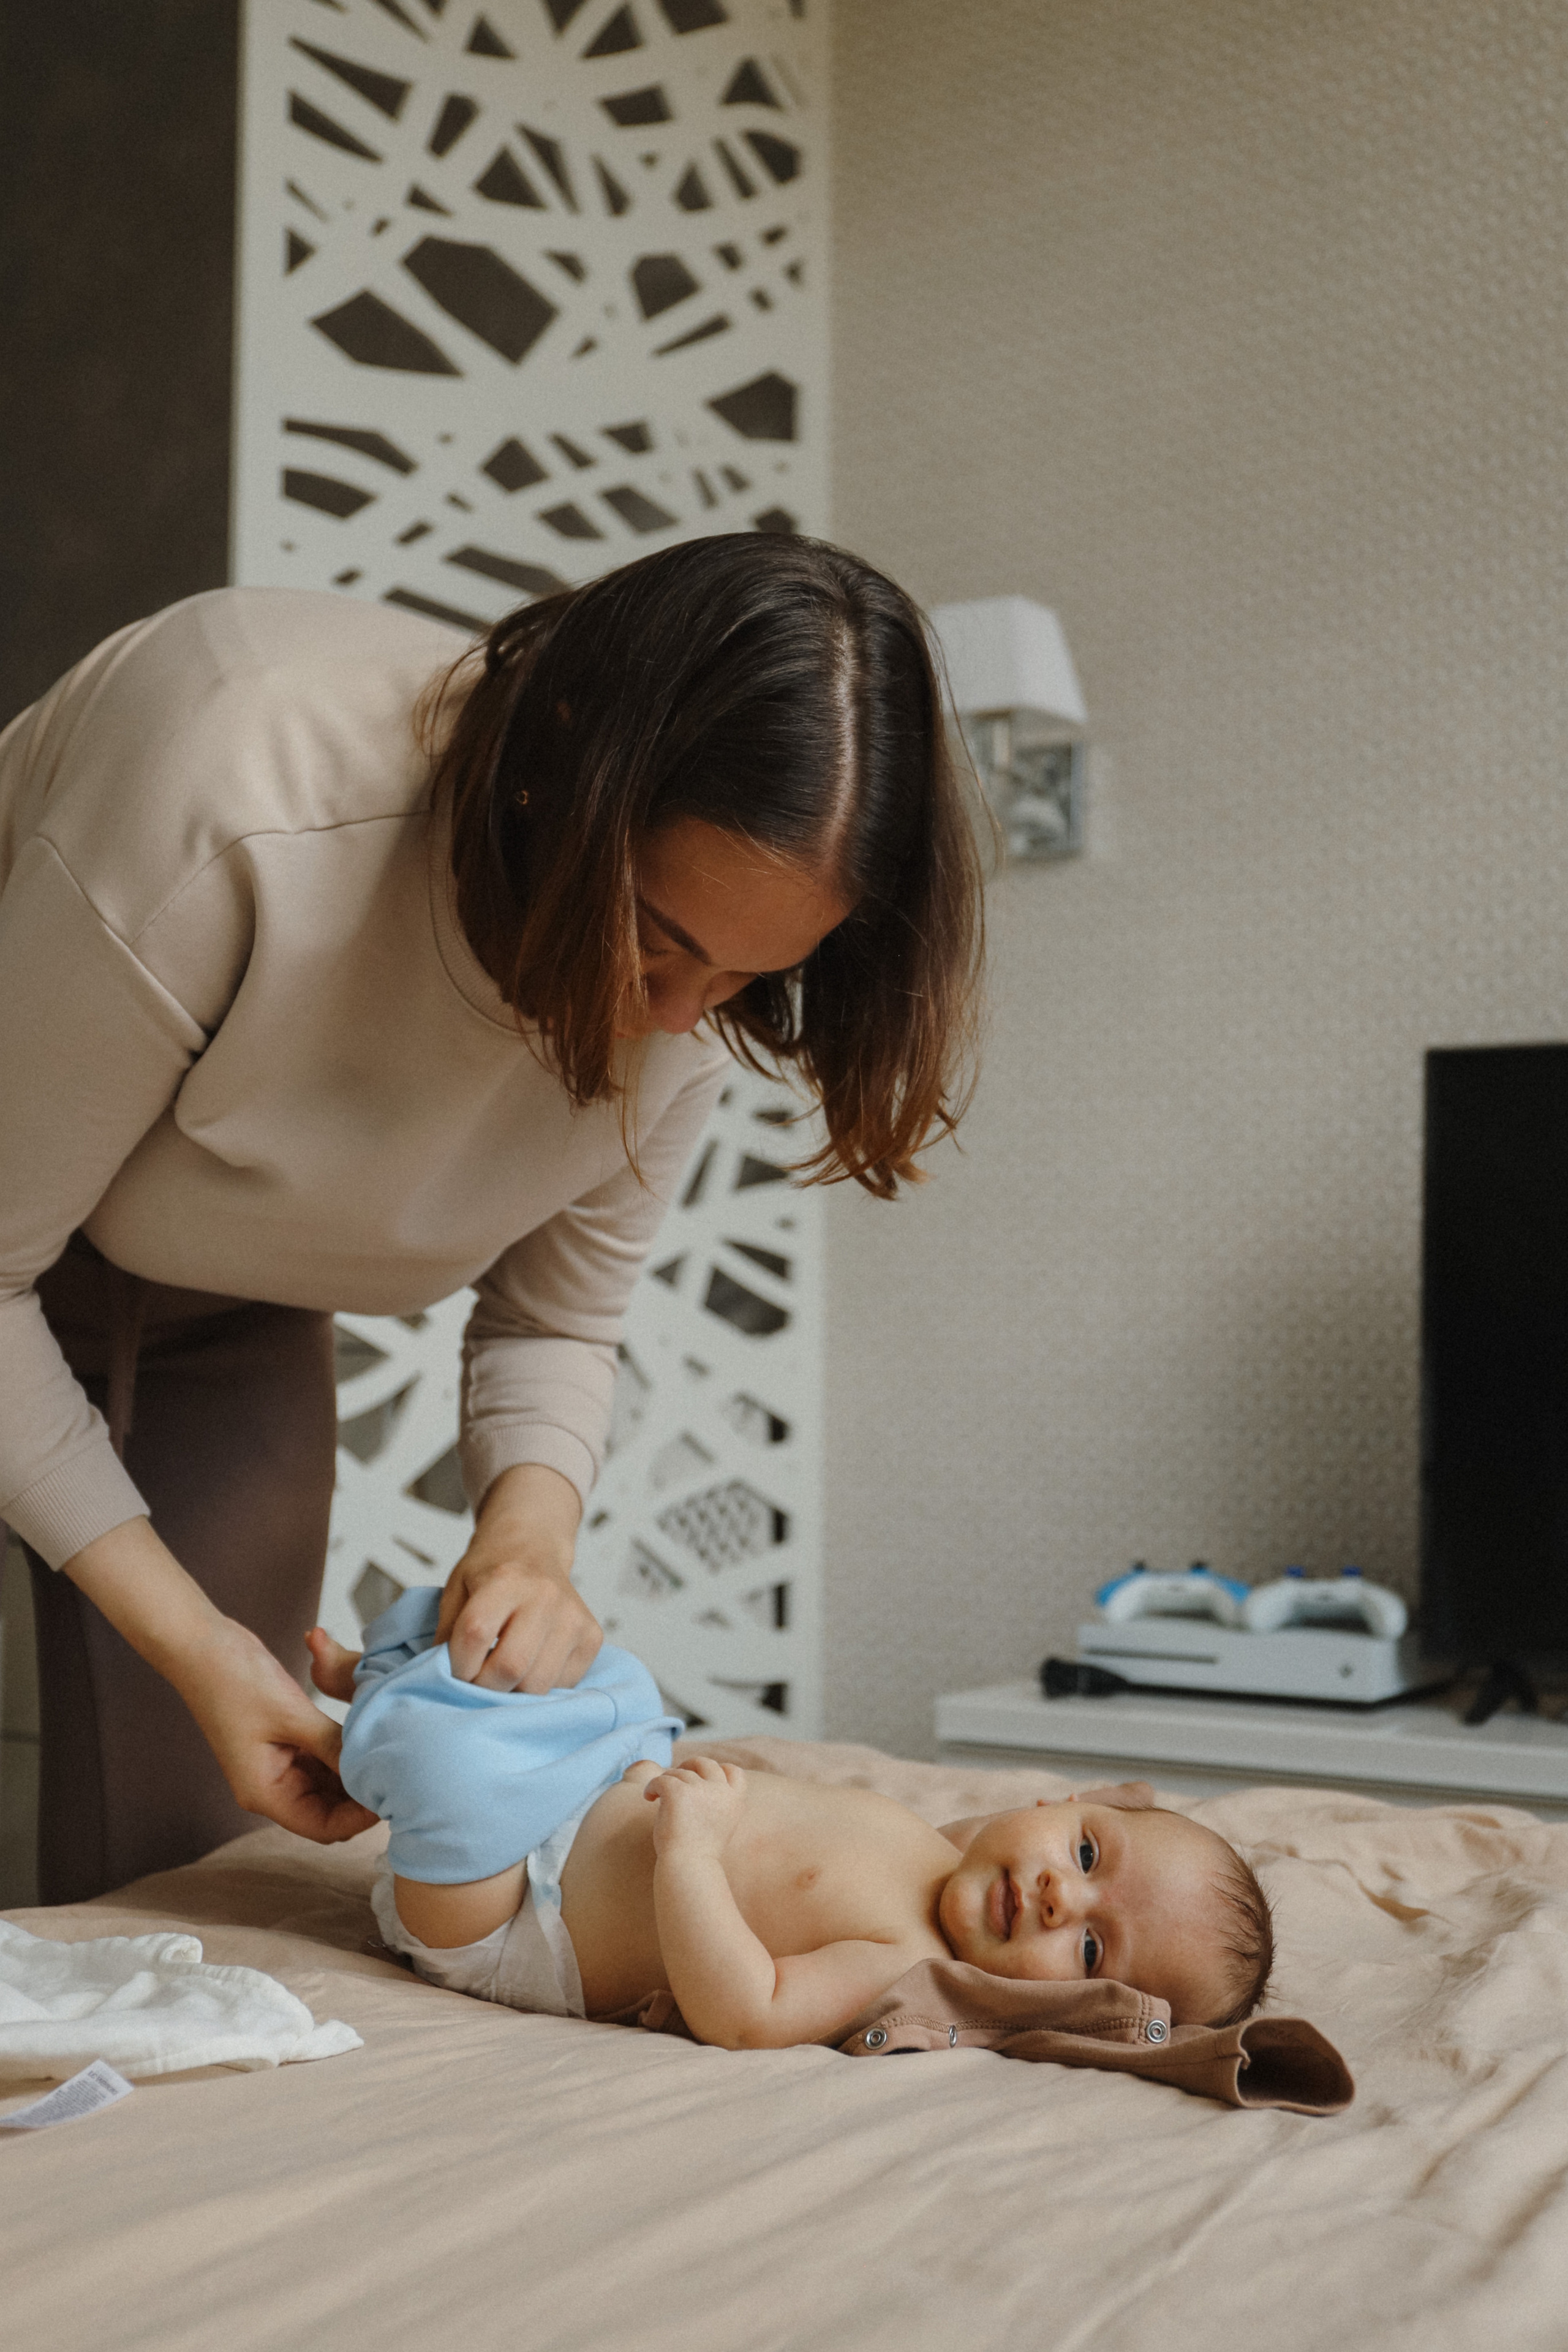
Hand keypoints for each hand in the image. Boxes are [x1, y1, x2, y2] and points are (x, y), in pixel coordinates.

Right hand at [62, 1515, 375, 1845]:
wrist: (202, 1643)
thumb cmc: (235, 1679)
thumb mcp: (292, 1714)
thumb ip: (333, 1745)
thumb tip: (375, 1770)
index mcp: (265, 1792)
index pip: (322, 1827)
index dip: (358, 1819)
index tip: (392, 1794)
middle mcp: (270, 1786)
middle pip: (327, 1810)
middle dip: (361, 1798)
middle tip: (398, 1772)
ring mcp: (276, 1764)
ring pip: (327, 1785)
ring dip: (354, 1774)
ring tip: (389, 1754)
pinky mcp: (282, 1741)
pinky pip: (320, 1759)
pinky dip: (342, 1753)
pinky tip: (368, 1737)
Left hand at [436, 1461, 601, 1691]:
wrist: (534, 1547)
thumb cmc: (491, 1571)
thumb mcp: (456, 1588)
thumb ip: (446, 1631)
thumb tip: (440, 1678)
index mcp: (505, 1579)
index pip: (475, 1634)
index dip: (459, 1664)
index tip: (455, 1669)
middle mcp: (545, 1596)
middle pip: (510, 1667)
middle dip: (485, 1687)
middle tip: (477, 1680)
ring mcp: (573, 1617)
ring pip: (538, 1684)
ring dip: (513, 1691)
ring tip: (502, 1674)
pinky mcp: (592, 1637)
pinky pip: (562, 1685)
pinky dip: (540, 1686)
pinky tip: (530, 1665)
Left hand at [645, 1756, 746, 1859]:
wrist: (688, 1868)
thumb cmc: (698, 1854)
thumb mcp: (718, 1826)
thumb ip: (714, 1804)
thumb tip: (695, 1784)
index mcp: (734, 1801)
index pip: (734, 1772)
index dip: (719, 1770)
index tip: (703, 1777)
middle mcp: (721, 1791)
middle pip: (705, 1763)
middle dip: (689, 1765)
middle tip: (675, 1777)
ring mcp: (700, 1789)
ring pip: (679, 1773)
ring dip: (667, 1782)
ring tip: (657, 1799)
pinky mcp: (678, 1791)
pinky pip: (661, 1779)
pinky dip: (652, 1786)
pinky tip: (649, 1798)